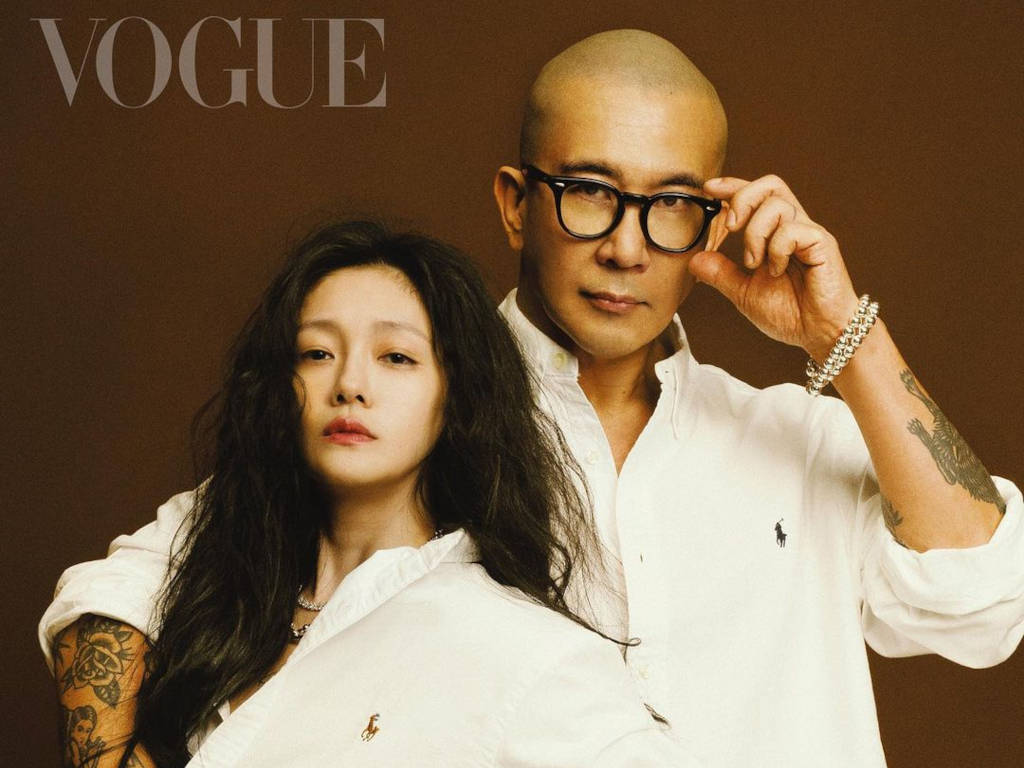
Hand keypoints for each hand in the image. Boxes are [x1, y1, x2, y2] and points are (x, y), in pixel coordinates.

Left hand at [688, 175, 859, 359]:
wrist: (818, 334)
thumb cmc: (789, 313)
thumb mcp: (744, 292)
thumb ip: (721, 274)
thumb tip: (694, 260)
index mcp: (776, 233)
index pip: (757, 195)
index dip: (734, 186)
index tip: (709, 189)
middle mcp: (794, 227)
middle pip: (770, 185)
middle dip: (743, 198)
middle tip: (730, 226)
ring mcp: (809, 234)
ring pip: (777, 206)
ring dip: (755, 233)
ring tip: (754, 263)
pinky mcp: (822, 245)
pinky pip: (793, 230)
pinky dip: (776, 249)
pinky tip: (777, 271)